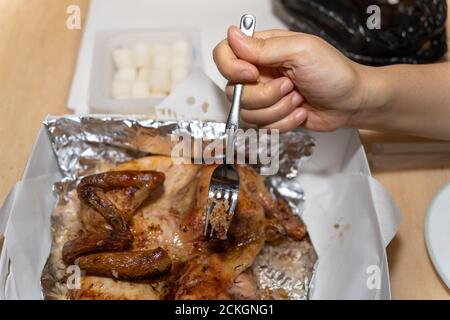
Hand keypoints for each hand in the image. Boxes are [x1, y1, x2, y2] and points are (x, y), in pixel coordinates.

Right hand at [213, 27, 368, 132]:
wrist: (351, 102)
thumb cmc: (334, 72)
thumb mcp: (301, 51)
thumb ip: (264, 47)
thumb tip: (233, 35)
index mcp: (262, 50)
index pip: (224, 54)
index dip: (232, 68)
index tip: (253, 74)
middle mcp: (258, 72)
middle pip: (233, 91)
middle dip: (264, 95)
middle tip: (289, 86)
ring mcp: (263, 96)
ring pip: (247, 112)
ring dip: (277, 109)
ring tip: (297, 98)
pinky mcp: (270, 116)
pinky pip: (262, 127)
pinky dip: (284, 122)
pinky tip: (300, 111)